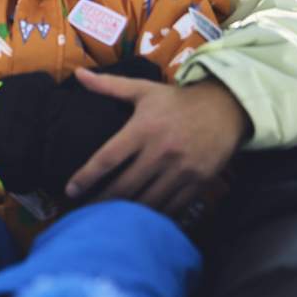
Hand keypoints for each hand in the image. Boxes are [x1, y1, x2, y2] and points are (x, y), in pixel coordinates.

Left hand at [64, 70, 248, 214]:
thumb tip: (78, 74)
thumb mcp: (143, 89)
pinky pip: (173, 207)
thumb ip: (108, 85)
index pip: (108, 158)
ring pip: (149, 201)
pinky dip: (156, 217)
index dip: (87, 176)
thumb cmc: (177, 101)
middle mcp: (161, 152)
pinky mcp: (199, 182)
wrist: (226, 109)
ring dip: (128, 215)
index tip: (70, 190)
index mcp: (143, 129)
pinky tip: (141, 222)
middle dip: (102, 202)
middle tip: (84, 215)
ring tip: (108, 222)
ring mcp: (182, 170)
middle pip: (125, 186)